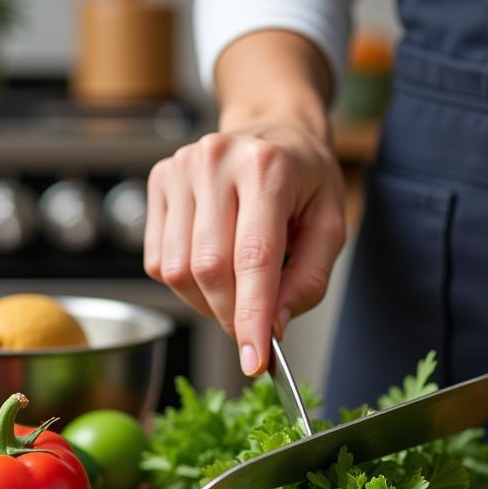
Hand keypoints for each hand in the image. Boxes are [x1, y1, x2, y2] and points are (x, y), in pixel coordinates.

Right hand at [145, 120, 345, 375]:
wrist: (274, 127)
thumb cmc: (305, 178)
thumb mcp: (330, 226)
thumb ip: (308, 281)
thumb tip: (272, 325)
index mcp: (267, 168)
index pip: (253, 259)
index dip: (251, 317)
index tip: (254, 361)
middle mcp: (216, 162)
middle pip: (209, 270)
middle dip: (230, 316)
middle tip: (252, 330)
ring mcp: (180, 169)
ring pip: (177, 271)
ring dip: (206, 302)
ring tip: (237, 288)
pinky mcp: (158, 182)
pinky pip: (157, 261)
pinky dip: (185, 283)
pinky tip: (213, 266)